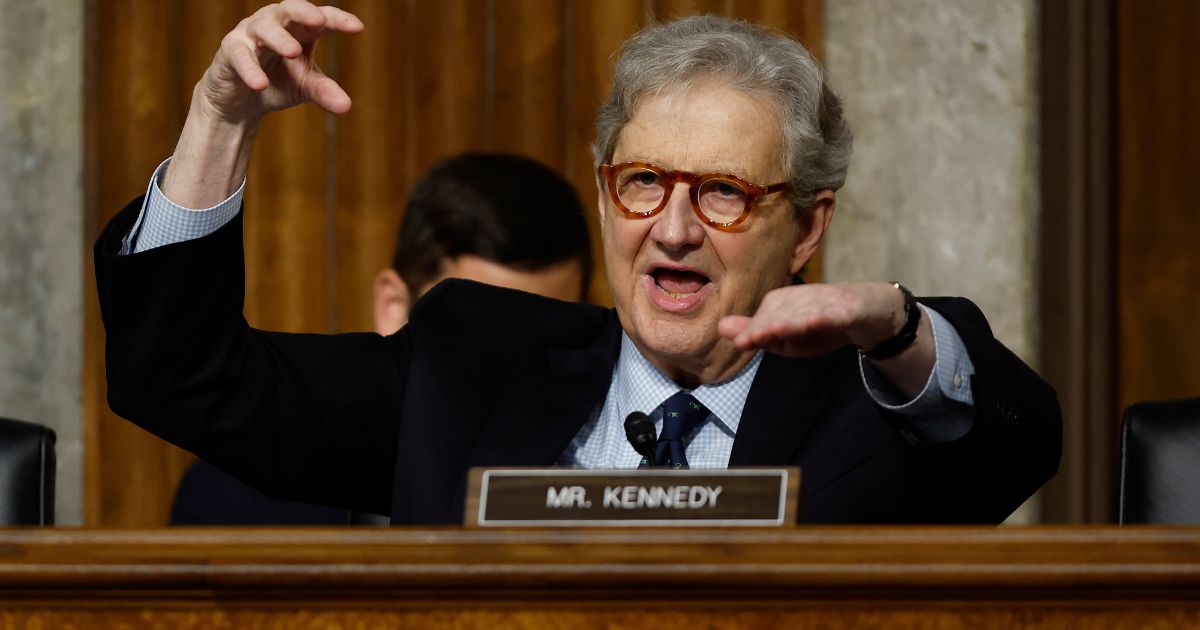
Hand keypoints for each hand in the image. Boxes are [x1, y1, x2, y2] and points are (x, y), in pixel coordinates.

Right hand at [163, 1, 362, 207]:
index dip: (337, 19)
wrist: (240, 101)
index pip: (321, 18)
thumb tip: (346, 106)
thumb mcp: (303, 87)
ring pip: (264, 28)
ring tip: (294, 52)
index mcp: (299, 28)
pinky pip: (239, 54)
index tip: (357, 28)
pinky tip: (260, 83)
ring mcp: (250, 33)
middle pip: (290, 10)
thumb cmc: (277, 82)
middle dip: (304, 13)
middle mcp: (275, 23)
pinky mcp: (230, 49)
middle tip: (319, 21)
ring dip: (279, 38)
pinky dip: (250, 68)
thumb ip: (323, 91)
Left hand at [719, 282, 935, 397]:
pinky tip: (817, 322)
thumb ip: (756, 333)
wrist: (866, 313)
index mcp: (781, 302)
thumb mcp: (785, 335)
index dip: (755, 331)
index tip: (744, 342)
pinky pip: (837, 313)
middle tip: (749, 339)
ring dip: (792, 321)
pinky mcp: (849, 308)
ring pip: (806, 312)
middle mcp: (800, 297)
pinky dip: (827, 317)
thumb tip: (721, 327)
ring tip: (774, 330)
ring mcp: (825, 301)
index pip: (764, 318)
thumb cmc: (818, 324)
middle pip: (781, 313)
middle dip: (766, 326)